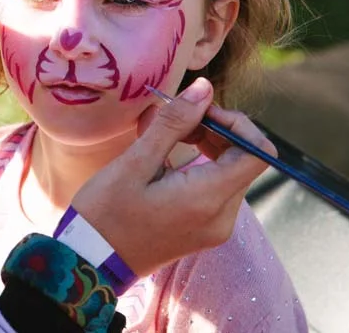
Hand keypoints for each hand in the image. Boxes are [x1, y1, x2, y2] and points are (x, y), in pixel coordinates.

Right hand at [69, 77, 274, 277]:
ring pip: (232, 172)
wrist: (91, 260)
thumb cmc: (105, 212)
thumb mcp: (134, 163)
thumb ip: (173, 124)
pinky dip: (202, 166)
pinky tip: (168, 158)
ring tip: (166, 136)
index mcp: (208, 198)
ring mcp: (217, 227)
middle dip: (217, 130)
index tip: (198, 111)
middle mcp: (223, 217)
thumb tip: (204, 88)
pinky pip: (219, 188)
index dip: (236, 122)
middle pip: (245, 159)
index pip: (257, 151)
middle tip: (177, 119)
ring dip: (208, 146)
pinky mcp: (206, 230)